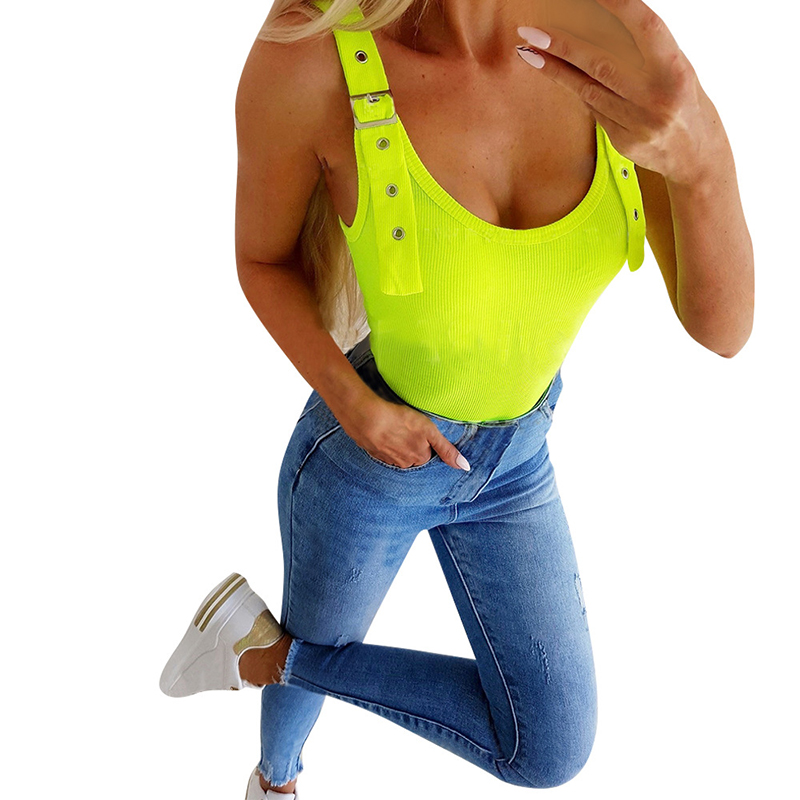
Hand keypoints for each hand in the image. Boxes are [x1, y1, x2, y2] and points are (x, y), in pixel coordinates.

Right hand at [339, 395, 470, 470]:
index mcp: (419, 458)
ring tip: (394, 429)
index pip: (427, 454)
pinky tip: (382, 431)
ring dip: (396, 444)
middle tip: (406, 429)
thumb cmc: (400, 421)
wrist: (367, 418)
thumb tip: (465, 467)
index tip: (419, 433)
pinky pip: (382, 450)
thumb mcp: (429, 431)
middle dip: (411, 445)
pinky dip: (383, 442)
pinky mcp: (372, 452)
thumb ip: (446, 449)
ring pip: (397, 455)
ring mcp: (386, 459)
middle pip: (412, 456)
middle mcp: (404, 463)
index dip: (424, 442)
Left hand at [516, 0, 727, 184]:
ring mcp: (638, 123)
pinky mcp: (623, 143)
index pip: (643, 28)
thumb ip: (640, 48)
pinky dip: (574, 87)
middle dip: (564, 46)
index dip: (617, 6)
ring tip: (529, 50)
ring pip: (589, 89)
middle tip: (533, 31)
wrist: (696, 153)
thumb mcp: (673, 66)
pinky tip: (554, 71)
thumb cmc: (681, 96)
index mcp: (675, 69)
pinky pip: (592, 109)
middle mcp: (657, 97)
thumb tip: (597, 19)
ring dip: (555, 68)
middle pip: (602, 64)